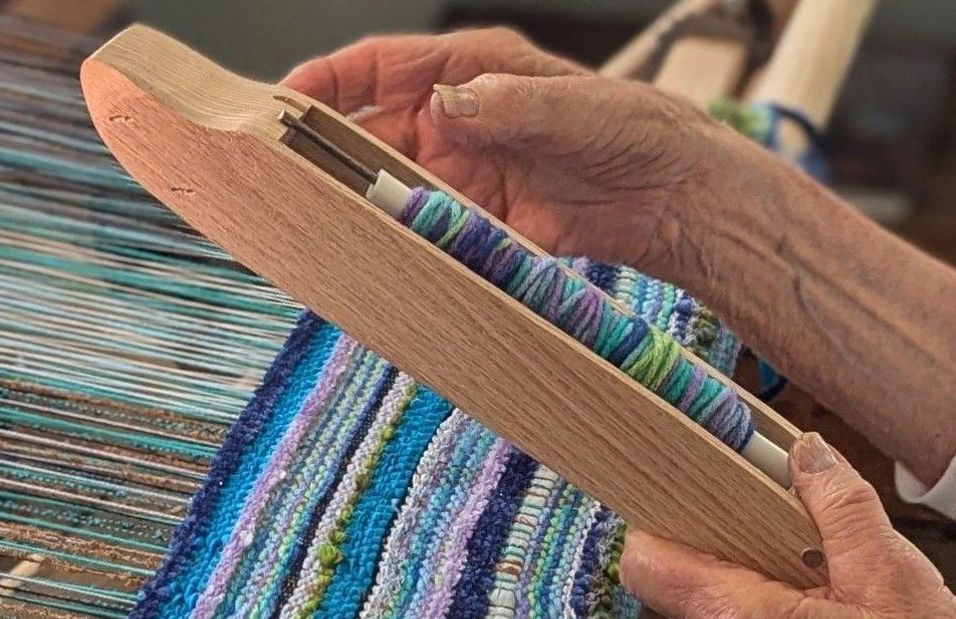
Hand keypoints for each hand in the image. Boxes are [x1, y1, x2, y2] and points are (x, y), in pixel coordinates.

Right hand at [283, 28, 777, 279]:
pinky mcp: (475, 218)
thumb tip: (447, 105)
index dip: (328, 79)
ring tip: (324, 221)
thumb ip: (510, 105)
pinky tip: (377, 255)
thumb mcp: (574, 107)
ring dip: (359, 201)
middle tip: (290, 176)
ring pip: (388, 182)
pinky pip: (423, 228)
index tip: (284, 101)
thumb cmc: (634, 127)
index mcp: (471, 69)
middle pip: (370, 128)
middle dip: (327, 149)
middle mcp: (455, 118)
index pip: (382, 65)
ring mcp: (461, 170)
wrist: (670, 197)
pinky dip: (399, 241)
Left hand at [620, 433, 955, 618]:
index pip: (649, 564)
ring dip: (751, 562)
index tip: (678, 490)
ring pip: (717, 591)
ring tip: (803, 549)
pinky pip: (748, 608)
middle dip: (719, 532)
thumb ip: (841, 508)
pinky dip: (770, 587)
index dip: (658, 522)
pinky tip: (814, 583)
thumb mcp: (890, 575)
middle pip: (682, 572)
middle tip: (766, 509)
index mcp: (746, 615)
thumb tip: (808, 454)